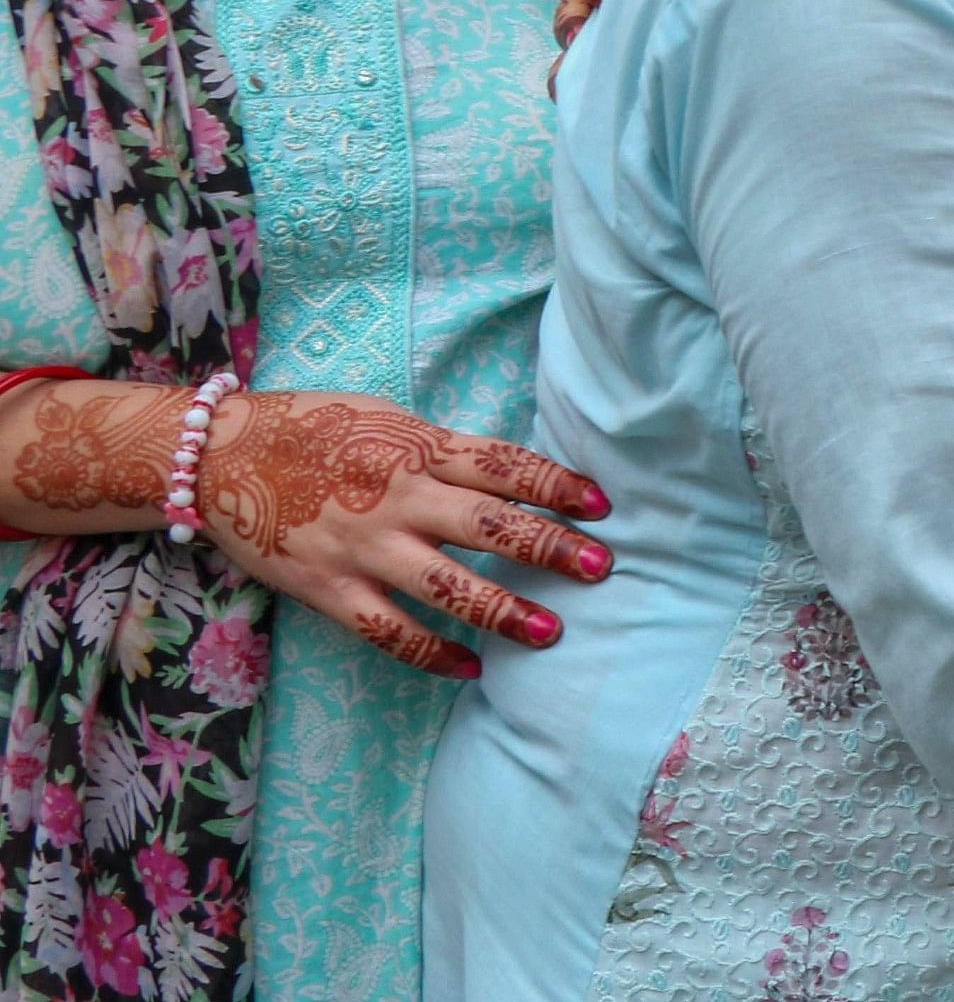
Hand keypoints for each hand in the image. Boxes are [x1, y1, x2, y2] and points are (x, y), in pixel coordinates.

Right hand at [9, 383, 611, 678]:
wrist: (218, 456)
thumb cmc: (314, 429)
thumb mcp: (387, 420)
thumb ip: (442, 451)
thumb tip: (506, 477)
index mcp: (419, 449)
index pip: (505, 466)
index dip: (557, 485)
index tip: (602, 504)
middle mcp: (398, 497)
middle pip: (490, 525)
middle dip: (551, 548)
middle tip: (601, 567)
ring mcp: (364, 546)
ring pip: (447, 586)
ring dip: (503, 610)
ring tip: (549, 632)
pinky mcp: (329, 588)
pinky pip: (388, 630)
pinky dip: (431, 653)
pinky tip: (470, 667)